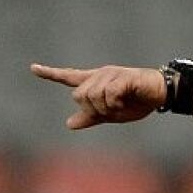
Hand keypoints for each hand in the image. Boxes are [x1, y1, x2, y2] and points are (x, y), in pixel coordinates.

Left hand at [31, 63, 166, 129]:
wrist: (159, 94)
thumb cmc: (136, 102)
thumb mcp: (111, 114)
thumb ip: (91, 117)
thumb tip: (69, 124)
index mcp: (95, 82)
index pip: (69, 77)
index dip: (50, 73)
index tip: (33, 68)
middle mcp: (99, 75)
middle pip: (78, 95)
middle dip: (92, 109)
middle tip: (111, 111)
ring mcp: (110, 74)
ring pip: (92, 96)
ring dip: (105, 108)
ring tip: (120, 105)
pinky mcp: (122, 76)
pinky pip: (108, 94)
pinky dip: (115, 103)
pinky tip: (124, 101)